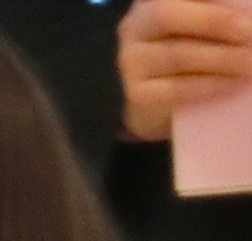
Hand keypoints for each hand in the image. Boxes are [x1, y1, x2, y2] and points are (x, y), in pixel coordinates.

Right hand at [120, 0, 251, 141]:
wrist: (165, 99)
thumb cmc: (193, 48)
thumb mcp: (203, 23)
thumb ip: (217, 13)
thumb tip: (245, 16)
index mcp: (152, 0)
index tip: (241, 2)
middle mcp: (135, 26)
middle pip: (166, 15)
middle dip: (214, 22)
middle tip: (251, 32)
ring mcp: (132, 61)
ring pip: (177, 55)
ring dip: (223, 58)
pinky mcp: (137, 94)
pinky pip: (176, 89)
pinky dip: (211, 85)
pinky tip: (235, 82)